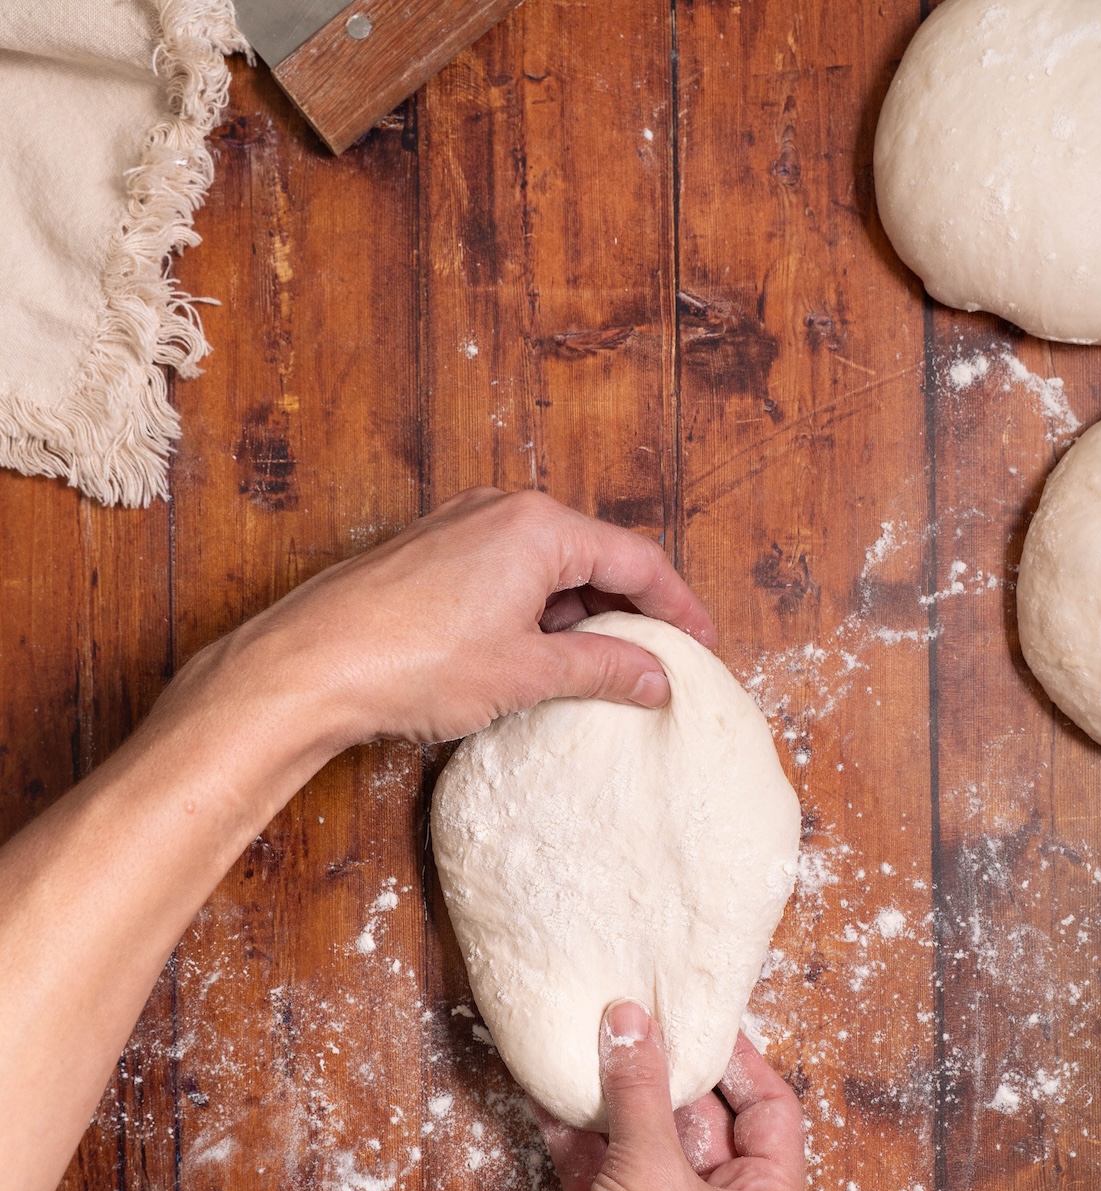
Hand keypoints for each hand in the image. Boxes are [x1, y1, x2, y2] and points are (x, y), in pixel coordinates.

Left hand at [173, 487, 715, 753]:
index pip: (636, 559)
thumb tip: (655, 678)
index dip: (677, 607)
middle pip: (593, 556)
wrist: (308, 666)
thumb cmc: (413, 662)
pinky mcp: (429, 555)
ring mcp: (461, 528)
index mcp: (539, 526)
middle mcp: (501, 511)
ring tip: (595, 670)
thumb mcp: (527, 673)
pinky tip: (531, 658)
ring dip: (578, 615)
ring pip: (546, 566)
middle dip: (628, 611)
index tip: (701, 646)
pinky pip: (505, 573)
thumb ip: (603, 670)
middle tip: (655, 662)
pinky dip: (534, 612)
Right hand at [505, 1003, 806, 1190]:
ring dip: (617, 1099)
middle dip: (666, 1070)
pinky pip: (604, 1172)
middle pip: (705, 1120)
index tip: (696, 1013)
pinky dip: (581, 1137)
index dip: (737, 1057)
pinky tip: (552, 1095)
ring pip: (648, 1144)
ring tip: (589, 1040)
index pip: (771, 1108)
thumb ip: (640, 1091)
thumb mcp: (650, 1173)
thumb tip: (630, 1022)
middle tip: (632, 1014)